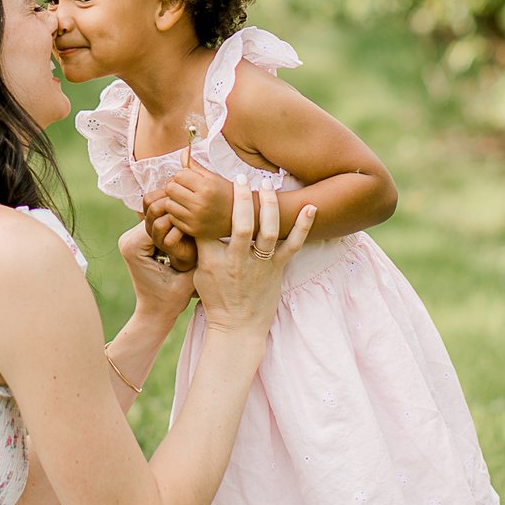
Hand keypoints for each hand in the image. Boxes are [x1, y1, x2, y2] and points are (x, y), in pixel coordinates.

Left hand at [120, 221, 195, 316]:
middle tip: (192, 240)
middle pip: (158, 215)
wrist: (155, 312)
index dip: (182, 227)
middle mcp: (127, 238)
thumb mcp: (189, 274)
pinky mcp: (136, 239)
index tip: (194, 242)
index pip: (163, 221)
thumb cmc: (172, 299)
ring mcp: (129, 237)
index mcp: (134, 246)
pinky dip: (171, 229)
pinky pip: (157, 224)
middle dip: (177, 224)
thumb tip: (205, 225)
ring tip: (188, 240)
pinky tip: (183, 239)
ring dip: (175, 226)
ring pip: (159, 217)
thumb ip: (195, 249)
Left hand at [146, 159, 236, 243]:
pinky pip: (173, 218)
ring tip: (185, 201)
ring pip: (168, 204)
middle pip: (170, 189)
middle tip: (184, 190)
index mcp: (207, 187)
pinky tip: (188, 212)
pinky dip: (177, 214)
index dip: (183, 176)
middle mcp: (200, 203)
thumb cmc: (227, 195)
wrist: (242, 219)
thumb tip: (183, 151)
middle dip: (175, 187)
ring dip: (174, 201)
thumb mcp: (214, 178)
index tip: (190, 180)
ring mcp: (195, 218)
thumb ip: (196, 166)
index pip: (179, 175)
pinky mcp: (192, 230)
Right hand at [191, 180, 316, 336]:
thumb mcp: (199, 272)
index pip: (206, 226)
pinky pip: (294, 245)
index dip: (205, 205)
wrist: (237, 328)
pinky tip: (311, 208)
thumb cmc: (216, 299)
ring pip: (267, 231)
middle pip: (239, 224)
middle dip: (240, 198)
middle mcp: (236, 261)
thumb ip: (198, 246)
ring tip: (266, 185)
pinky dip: (304, 227)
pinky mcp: (278, 270)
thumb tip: (192, 218)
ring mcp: (260, 265)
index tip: (206, 186)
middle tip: (239, 177)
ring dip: (269, 205)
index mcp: (213, 260)